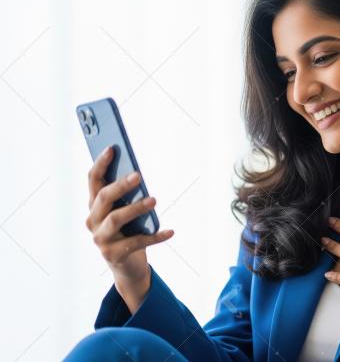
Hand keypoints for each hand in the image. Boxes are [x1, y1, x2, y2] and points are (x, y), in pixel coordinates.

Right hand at [85, 146, 173, 310]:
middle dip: (120, 185)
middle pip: (103, 198)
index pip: (93, 181)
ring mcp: (101, 239)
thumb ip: (128, 196)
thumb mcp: (125, 212)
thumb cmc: (128, 232)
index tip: (111, 148)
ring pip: (116, 219)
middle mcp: (93, 221)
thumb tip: (138, 175)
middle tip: (138, 175)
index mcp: (94, 206)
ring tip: (154, 200)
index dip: (101, 164)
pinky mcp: (114, 254)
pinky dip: (155, 236)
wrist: (127, 268)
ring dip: (136, 208)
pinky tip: (170, 231)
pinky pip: (137, 242)